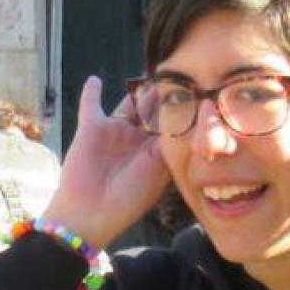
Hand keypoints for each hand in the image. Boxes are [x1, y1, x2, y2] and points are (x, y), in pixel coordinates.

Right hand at [43, 77, 170, 248]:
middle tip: (179, 77)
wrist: (90, 212)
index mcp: (157, 152)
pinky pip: (90, 105)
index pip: (173, 125)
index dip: (184, 110)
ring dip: (139, 92)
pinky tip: (95, 79)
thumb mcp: (159, 169)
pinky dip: (92, 92)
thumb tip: (186, 115)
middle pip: (154, 110)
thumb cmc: (129, 197)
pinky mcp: (91, 128)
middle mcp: (137, 140)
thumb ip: (170, 142)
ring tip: (151, 77)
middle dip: (165, 96)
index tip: (198, 92)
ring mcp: (115, 132)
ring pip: (129, 104)